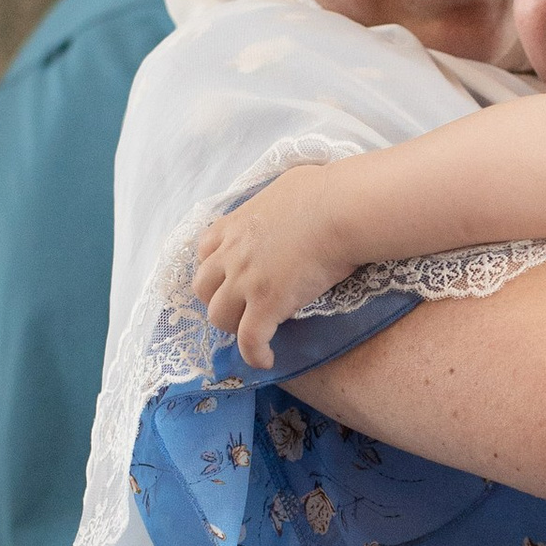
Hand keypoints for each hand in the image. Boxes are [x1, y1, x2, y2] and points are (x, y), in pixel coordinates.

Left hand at [191, 173, 350, 370]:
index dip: (214, 269)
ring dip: (234, 326)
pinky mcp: (266, 305)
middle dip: (218, 299)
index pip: (204, 252)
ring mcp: (245, 281)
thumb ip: (273, 202)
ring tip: (256, 332)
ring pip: (219, 317)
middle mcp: (232, 255)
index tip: (230, 278)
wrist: (341, 209)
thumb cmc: (325, 191)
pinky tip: (266, 359)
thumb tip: (286, 202)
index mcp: (235, 226)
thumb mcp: (285, 186)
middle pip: (203, 289)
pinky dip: (254, 354)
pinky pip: (248, 341)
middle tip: (242, 307)